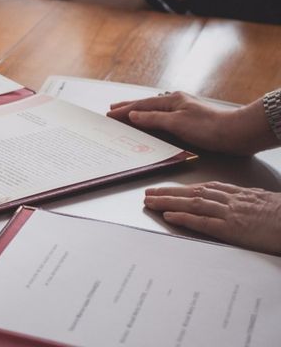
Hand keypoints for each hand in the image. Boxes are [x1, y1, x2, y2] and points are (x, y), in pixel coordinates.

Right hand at [107, 91, 274, 155]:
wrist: (236, 134)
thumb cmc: (209, 127)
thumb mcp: (177, 123)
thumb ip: (153, 119)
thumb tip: (133, 115)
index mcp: (172, 100)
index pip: (141, 105)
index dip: (124, 109)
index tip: (109, 113)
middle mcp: (177, 103)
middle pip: (147, 105)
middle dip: (129, 107)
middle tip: (113, 109)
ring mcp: (183, 111)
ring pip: (154, 111)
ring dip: (139, 113)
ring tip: (127, 115)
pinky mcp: (189, 122)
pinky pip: (163, 119)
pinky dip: (151, 120)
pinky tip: (151, 122)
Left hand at [144, 182, 280, 254]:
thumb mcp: (267, 202)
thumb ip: (250, 201)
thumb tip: (242, 202)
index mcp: (240, 194)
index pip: (206, 188)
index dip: (184, 188)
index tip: (168, 188)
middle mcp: (232, 200)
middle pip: (194, 192)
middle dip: (169, 192)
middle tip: (149, 192)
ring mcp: (231, 213)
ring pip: (193, 203)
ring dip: (169, 202)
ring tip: (151, 202)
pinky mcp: (233, 229)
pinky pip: (203, 222)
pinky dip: (184, 218)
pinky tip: (169, 216)